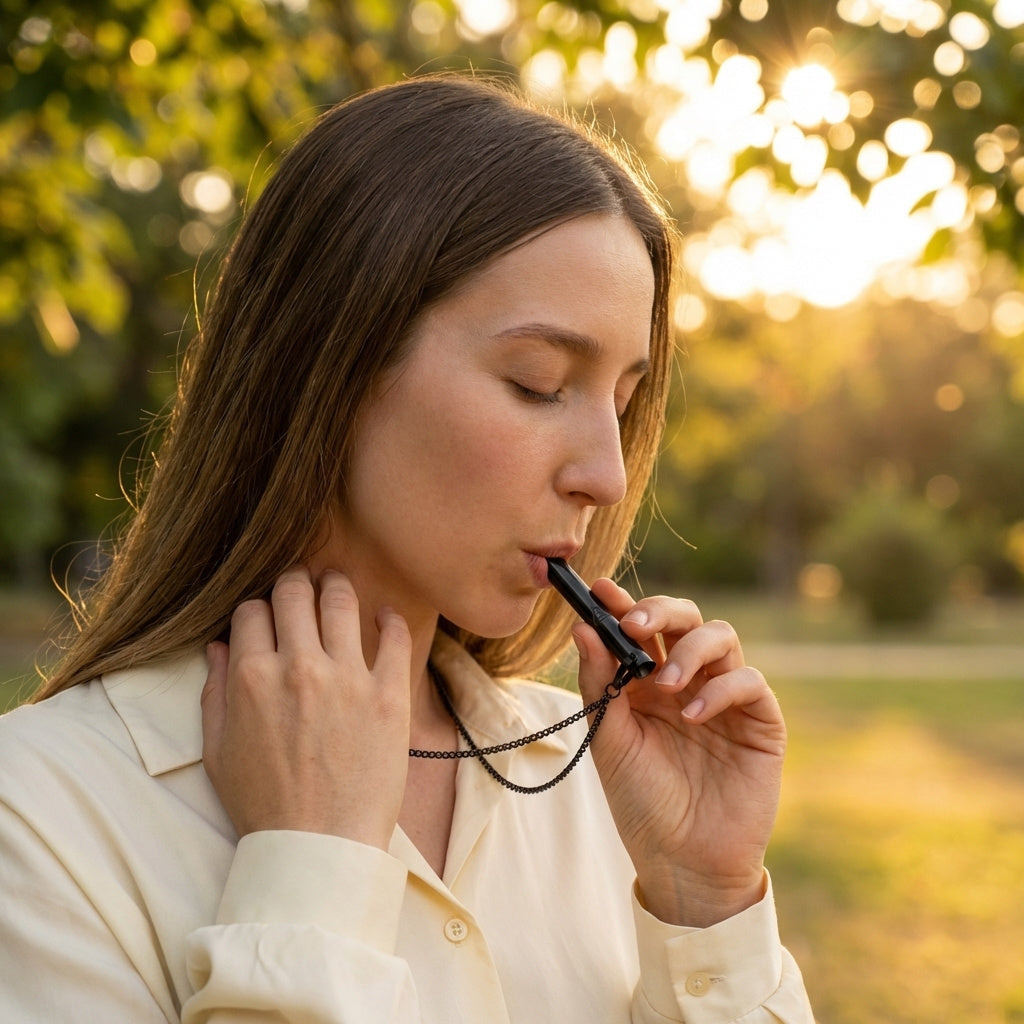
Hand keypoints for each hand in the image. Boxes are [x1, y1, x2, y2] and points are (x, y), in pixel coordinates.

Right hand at [200, 567, 412, 848]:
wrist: (319, 848)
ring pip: (339, 601)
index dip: (257, 608)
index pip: (251, 611)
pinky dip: (388, 618)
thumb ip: (214, 692)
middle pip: (293, 593)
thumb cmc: (264, 806)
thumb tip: (218, 646)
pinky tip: (384, 615)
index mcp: (251, 678)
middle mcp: (297, 667)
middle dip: (294, 583)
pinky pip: (393, 636)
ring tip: (337, 585)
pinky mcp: (387, 694)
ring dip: (336, 586)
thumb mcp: (217, 752)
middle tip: (302, 585)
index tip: (268, 614)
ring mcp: (346, 678)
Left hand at [574, 579, 785, 927]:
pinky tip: (695, 715)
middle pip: (685, 617)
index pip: (640, 627)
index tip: (600, 589)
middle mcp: (687, 681)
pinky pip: (750, 682)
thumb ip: (600, 683)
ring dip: (690, 649)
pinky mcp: (760, 722)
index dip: (622, 603)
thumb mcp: (610, 740)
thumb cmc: (641, 802)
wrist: (682, 862)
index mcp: (647, 682)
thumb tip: (583, 627)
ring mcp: (725, 698)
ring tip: (666, 683)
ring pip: (721, 637)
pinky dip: (723, 689)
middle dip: (660, 609)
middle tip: (634, 623)